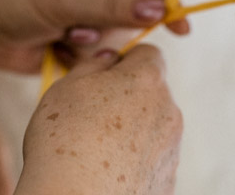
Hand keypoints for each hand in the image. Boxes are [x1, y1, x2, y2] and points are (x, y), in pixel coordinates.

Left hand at [0, 0, 187, 83]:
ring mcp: (85, 19)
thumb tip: (159, 10)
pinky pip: (97, 60)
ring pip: (115, 42)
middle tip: (83, 33)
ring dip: (92, 46)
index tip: (180, 24)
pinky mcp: (74, 46)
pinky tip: (54, 52)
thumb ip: (111, 6)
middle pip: (133, 15)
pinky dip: (79, 61)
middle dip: (114, 29)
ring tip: (61, 38)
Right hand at [16, 45, 181, 194]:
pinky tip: (106, 171)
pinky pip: (151, 160)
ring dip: (131, 130)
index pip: (148, 53)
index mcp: (147, 80)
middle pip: (152, 92)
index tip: (104, 77)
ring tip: (95, 148)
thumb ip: (93, 64)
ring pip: (153, 127)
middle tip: (92, 116)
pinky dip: (134, 162)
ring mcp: (171, 149)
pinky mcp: (167, 181)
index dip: (125, 61)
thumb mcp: (66, 86)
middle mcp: (169, 111)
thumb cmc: (63, 140)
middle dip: (127, 97)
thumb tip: (110, 58)